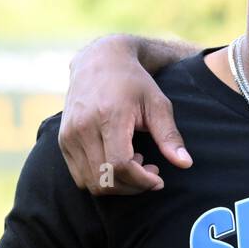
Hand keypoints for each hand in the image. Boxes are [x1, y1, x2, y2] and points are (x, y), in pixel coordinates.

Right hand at [59, 35, 189, 195]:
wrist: (100, 62)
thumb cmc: (134, 82)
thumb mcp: (157, 104)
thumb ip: (169, 135)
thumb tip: (185, 164)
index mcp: (108, 116)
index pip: (120, 165)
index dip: (141, 180)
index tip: (158, 179)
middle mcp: (82, 128)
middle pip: (104, 179)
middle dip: (132, 186)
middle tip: (151, 172)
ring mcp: (68, 135)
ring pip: (90, 182)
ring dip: (116, 183)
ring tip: (135, 162)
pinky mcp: (63, 140)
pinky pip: (79, 175)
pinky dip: (101, 177)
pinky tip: (118, 160)